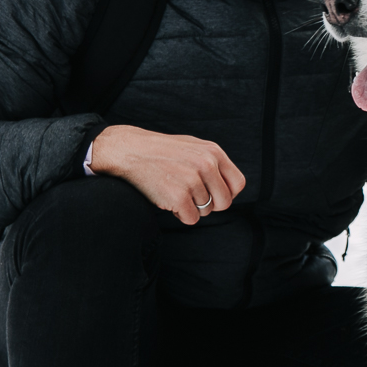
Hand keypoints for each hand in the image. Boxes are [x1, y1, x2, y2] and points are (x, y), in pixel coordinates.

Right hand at [87, 124, 244, 224]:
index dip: (227, 194)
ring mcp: (192, 180)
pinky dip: (180, 214)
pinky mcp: (178, 196)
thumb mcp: (193, 147)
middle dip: (210, 205)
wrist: (128, 151)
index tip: (214, 195)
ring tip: (174, 191)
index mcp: (213, 152)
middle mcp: (206, 165)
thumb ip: (213, 163)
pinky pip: (191, 219)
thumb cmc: (161, 151)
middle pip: (224, 202)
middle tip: (191, 197)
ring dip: (191, 207)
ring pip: (205, 211)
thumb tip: (231, 186)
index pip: (238, 184)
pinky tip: (168, 200)